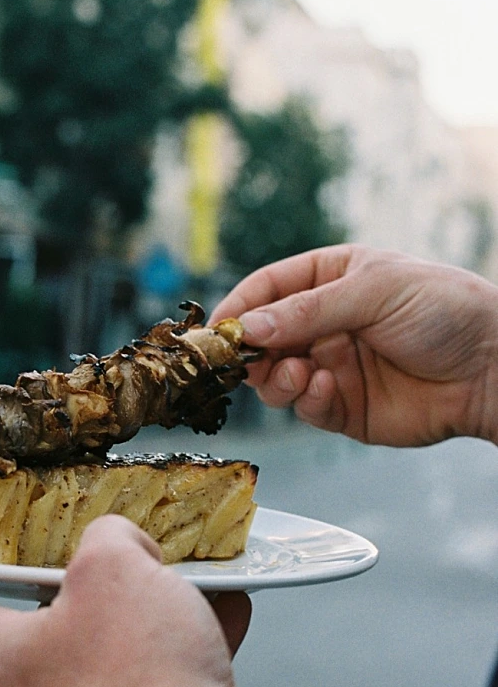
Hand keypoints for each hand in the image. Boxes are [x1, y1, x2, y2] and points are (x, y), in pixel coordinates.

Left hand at [0, 516, 251, 686]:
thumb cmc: (140, 675)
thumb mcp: (116, 565)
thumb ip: (108, 537)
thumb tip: (124, 550)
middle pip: (28, 630)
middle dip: (76, 590)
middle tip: (114, 561)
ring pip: (95, 658)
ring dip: (141, 620)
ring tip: (194, 590)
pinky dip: (172, 657)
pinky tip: (221, 624)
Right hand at [212, 244, 497, 446]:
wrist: (492, 369)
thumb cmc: (445, 311)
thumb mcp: (374, 291)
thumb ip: (307, 311)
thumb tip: (249, 329)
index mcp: (332, 279)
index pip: (268, 288)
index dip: (240, 306)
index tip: (217, 329)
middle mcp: (325, 323)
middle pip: (263, 338)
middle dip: (250, 350)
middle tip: (247, 360)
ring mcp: (332, 366)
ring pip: (276, 378)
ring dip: (275, 378)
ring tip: (296, 374)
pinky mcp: (344, 407)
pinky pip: (306, 407)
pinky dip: (306, 400)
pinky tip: (324, 389)